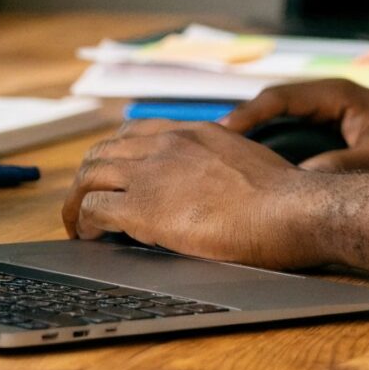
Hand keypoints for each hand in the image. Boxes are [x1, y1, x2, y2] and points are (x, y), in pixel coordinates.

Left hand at [62, 120, 329, 268]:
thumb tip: (219, 184)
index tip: (114, 176)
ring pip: (89, 176)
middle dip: (88, 177)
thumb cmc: (285, 198)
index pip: (135, 132)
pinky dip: (83, 223)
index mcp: (195, 132)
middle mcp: (168, 143)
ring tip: (78, 225)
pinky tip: (88, 237)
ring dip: (77, 201)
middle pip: (103, 151)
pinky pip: (93, 208)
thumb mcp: (250, 162)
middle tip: (87, 203)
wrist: (291, 210)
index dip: (116, 156)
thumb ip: (222, 164)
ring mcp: (152, 173)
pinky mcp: (143, 207)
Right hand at [220, 79, 368, 171]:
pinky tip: (252, 175)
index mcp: (337, 94)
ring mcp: (326, 114)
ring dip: (251, 141)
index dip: (248, 116)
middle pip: (269, 108)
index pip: (279, 97)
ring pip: (276, 123)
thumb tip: (299, 184)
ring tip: (218, 163)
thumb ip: (341, 169)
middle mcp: (327, 99)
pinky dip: (269, 151)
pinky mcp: (328, 132)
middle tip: (205, 150)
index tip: (221, 134)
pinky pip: (289, 136)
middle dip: (239, 128)